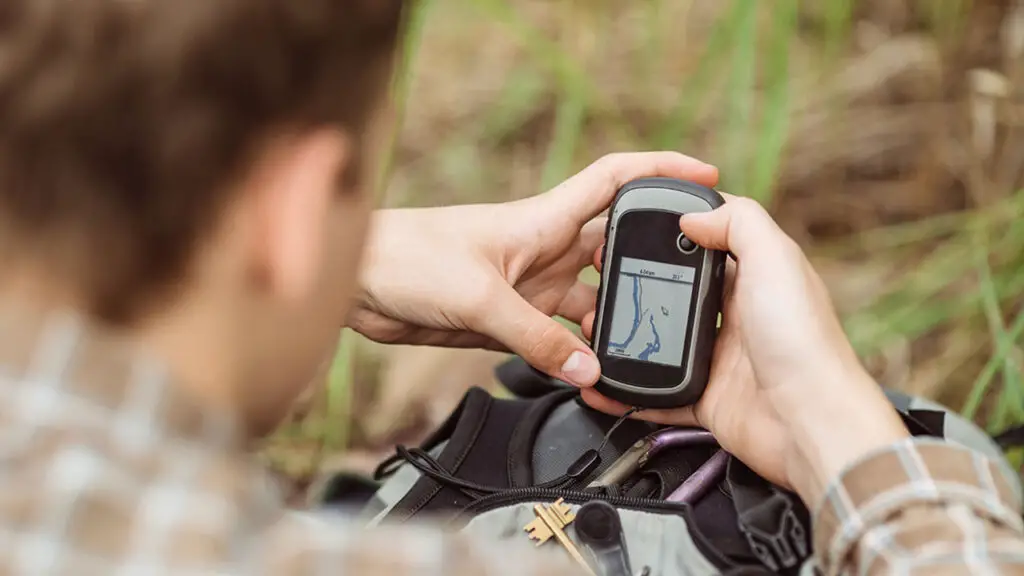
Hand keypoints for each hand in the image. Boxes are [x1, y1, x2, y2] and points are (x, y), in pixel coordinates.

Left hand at [346, 152, 718, 386]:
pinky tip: (588, 372)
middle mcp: (544, 249)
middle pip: (613, 249)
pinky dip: (574, 353)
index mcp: (543, 220)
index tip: (705, 178)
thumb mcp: (480, 298)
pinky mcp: (509, 318)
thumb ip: (537, 337)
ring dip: (611, 321)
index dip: (661, 171)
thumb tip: (589, 368)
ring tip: (642, 347)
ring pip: (589, 301)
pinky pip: (557, 336)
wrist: (360, 282)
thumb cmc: (408, 258)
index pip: (615, 181)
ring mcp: (529, 284)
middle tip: (685, 290)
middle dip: (648, 264)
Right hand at [581, 194, 909, 503]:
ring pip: (663, 342)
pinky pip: (659, 393)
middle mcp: (739, 316)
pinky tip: (603, 384)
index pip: (712, 244)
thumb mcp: (775, 258)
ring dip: (630, 336)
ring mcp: (721, 359)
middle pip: (680, 293)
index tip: (635, 229)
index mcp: (757, 277)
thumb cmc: (803, 340)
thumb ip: (738, 223)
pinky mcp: (708, 399)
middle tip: (603, 279)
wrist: (810, 421)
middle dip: (642, 286)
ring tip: (593, 326)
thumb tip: (692, 215)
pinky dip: (629, 392)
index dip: (677, 234)